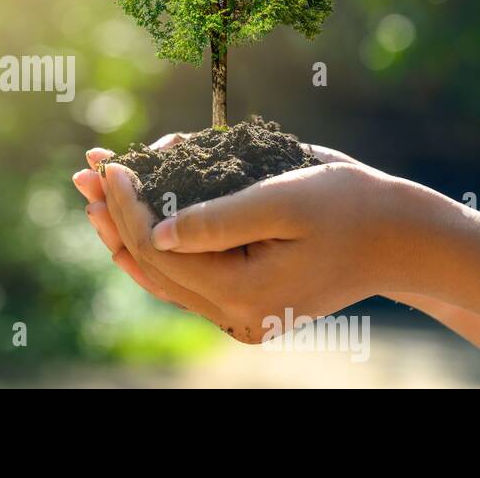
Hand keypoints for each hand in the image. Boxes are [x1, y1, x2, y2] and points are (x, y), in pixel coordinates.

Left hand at [76, 140, 451, 341]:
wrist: (397, 237)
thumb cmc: (349, 205)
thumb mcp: (285, 198)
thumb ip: (219, 217)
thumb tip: (156, 229)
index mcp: (245, 293)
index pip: (162, 250)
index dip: (129, 206)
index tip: (111, 164)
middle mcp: (236, 315)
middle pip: (153, 265)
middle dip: (115, 216)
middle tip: (82, 173)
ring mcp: (239, 314)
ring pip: (163, 275)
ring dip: (125, 231)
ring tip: (93, 193)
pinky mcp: (244, 301)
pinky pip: (185, 277)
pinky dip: (156, 244)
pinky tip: (129, 219)